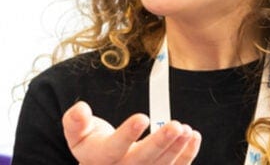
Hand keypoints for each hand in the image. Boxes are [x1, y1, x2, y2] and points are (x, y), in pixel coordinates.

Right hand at [61, 101, 201, 164]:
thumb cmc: (92, 144)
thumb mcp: (78, 132)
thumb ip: (76, 121)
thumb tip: (81, 109)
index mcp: (96, 160)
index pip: (112, 149)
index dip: (127, 134)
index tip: (143, 117)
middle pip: (141, 162)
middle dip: (160, 144)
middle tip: (176, 126)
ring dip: (176, 150)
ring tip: (185, 130)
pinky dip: (186, 155)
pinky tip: (193, 137)